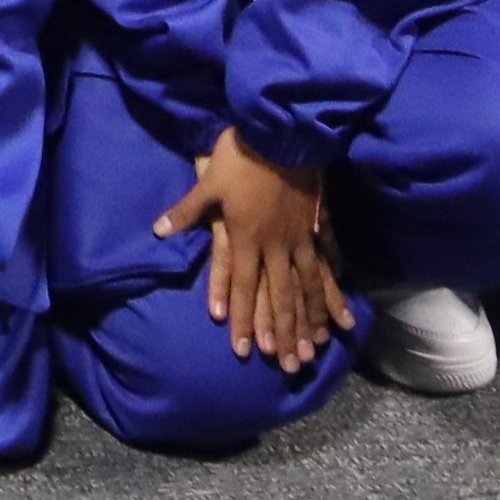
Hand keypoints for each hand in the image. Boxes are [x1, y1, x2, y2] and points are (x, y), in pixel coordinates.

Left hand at [154, 129, 348, 371]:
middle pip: (278, 298)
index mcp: (246, 238)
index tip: (241, 349)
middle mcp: (275, 246)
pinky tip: (342, 313)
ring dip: (309, 322)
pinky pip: (327, 267)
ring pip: (306, 289)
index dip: (240, 318)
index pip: (240, 287)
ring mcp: (299, 238)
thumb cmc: (240, 157)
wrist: (281, 133)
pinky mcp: (316, 227)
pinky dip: (334, 292)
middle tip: (285, 366)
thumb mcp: (207, 183)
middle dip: (280, 334)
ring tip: (314, 351)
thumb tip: (157, 231)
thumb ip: (186, 212)